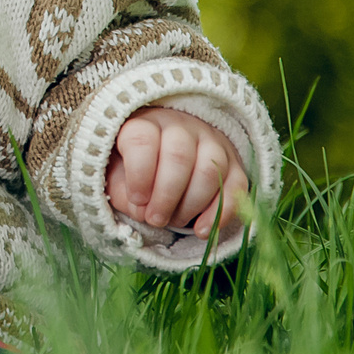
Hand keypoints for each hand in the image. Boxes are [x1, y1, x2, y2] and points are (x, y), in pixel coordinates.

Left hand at [107, 106, 248, 239]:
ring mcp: (211, 141)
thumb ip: (122, 192)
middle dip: (166, 195)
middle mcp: (181, 127)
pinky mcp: (233, 162)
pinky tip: (203, 230)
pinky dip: (221, 212)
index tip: (137, 199)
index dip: (139, 174)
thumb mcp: (118, 175)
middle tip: (155, 219)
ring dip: (192, 204)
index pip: (142, 140)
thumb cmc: (136, 168)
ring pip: (210, 169)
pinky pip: (236, 186)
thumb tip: (141, 210)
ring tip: (176, 221)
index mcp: (146, 124)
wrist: (165, 158)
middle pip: (179, 156)